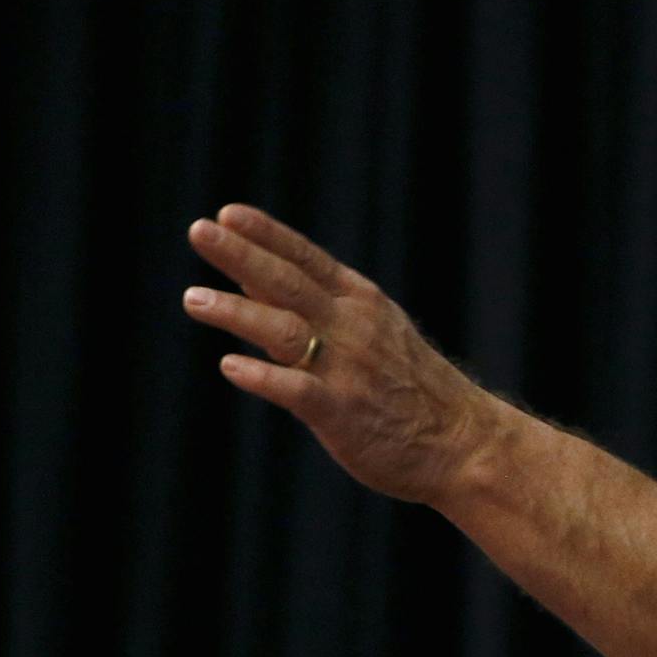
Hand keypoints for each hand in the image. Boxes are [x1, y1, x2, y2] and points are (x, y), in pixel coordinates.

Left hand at [183, 204, 506, 504]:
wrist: (463, 442)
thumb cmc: (411, 387)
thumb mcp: (373, 332)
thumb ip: (312, 306)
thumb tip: (249, 276)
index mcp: (362, 304)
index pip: (307, 260)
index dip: (267, 236)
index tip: (228, 214)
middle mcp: (354, 328)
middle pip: (289, 284)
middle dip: (243, 255)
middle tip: (199, 231)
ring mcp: (348, 369)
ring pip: (287, 331)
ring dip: (239, 312)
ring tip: (194, 299)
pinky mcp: (342, 413)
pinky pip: (298, 390)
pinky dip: (264, 377)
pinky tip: (231, 366)